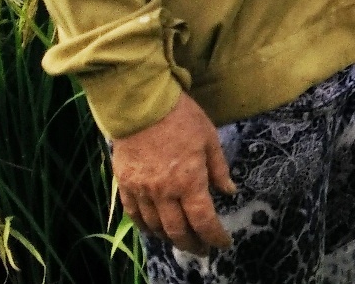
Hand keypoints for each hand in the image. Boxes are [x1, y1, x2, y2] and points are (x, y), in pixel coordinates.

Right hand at [111, 92, 235, 254]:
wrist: (142, 106)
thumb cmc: (182, 118)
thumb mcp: (210, 139)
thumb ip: (218, 169)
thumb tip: (229, 191)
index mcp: (189, 182)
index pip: (203, 220)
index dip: (215, 236)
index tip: (224, 243)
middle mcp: (164, 192)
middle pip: (178, 231)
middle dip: (192, 244)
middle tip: (203, 250)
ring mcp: (142, 190)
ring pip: (155, 226)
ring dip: (169, 238)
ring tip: (181, 240)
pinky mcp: (124, 184)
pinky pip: (133, 214)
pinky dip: (145, 226)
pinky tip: (153, 229)